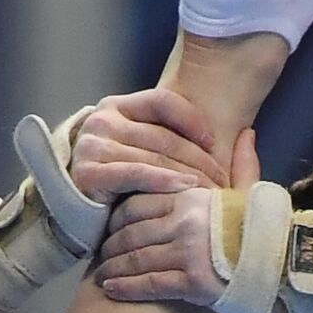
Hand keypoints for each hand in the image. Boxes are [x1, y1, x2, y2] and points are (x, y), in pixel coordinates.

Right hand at [67, 89, 228, 205]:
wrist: (76, 212)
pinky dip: (164, 181)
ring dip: (189, 174)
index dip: (193, 119)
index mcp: (116, 106)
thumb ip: (168, 136)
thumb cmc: (118, 181)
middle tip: (223, 178)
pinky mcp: (89, 173)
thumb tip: (236, 134)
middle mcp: (102, 120)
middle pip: (163, 135)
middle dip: (199, 158)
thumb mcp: (140, 149)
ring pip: (154, 156)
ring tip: (213, 188)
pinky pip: (136, 173)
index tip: (215, 142)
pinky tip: (186, 188)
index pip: (162, 100)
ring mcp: (93, 145)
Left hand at [94, 127, 259, 303]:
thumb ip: (242, 165)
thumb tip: (246, 133)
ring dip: (114, 268)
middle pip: (131, 230)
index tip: (111, 225)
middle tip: (102, 254)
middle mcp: (186, 223)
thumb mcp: (252, 194)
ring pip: (135, 257)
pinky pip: (148, 283)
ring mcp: (187, 253)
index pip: (140, 202)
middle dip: (112, 244)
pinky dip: (126, 287)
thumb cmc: (266, 230)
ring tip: (103, 275)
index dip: (120, 215)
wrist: (287, 266)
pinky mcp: (192, 282)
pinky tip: (112, 289)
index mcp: (193, 198)